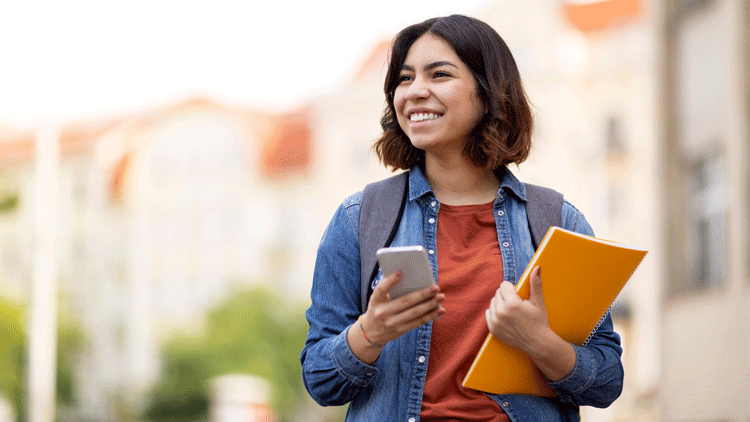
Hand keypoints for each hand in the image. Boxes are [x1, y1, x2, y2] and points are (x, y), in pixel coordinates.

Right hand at [349, 271, 444, 362]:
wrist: (371, 332)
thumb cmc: (379, 308)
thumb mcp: (378, 299)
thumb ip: (390, 290)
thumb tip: (414, 280)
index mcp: (375, 300)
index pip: (381, 289)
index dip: (390, 281)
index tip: (401, 272)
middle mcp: (382, 312)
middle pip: (405, 301)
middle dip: (422, 294)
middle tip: (435, 287)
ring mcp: (392, 323)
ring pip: (415, 313)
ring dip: (430, 305)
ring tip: (441, 297)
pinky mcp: (400, 331)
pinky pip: (418, 322)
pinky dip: (430, 315)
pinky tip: (440, 310)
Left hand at [485, 266, 575, 380]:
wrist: (537, 343)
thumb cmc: (539, 322)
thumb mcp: (538, 302)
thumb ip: (535, 284)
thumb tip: (537, 267)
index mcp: (512, 303)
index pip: (504, 285)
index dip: (513, 289)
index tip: (519, 296)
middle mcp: (501, 312)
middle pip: (498, 292)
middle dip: (506, 296)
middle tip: (517, 305)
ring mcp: (495, 321)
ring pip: (493, 302)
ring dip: (500, 303)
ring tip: (512, 311)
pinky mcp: (492, 329)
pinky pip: (488, 313)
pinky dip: (495, 313)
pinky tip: (506, 317)